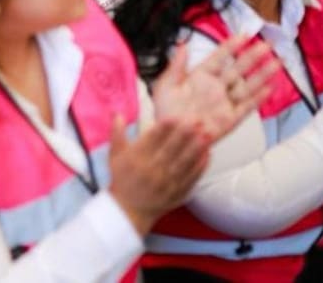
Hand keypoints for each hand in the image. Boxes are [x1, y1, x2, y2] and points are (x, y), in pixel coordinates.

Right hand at [108, 116, 209, 234]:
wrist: (128, 210)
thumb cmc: (122, 179)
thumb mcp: (115, 155)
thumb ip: (117, 133)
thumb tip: (117, 113)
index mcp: (136, 158)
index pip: (152, 139)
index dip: (165, 127)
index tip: (175, 117)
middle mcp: (151, 170)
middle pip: (171, 149)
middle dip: (184, 134)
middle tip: (197, 121)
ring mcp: (166, 183)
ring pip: (184, 162)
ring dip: (196, 148)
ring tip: (206, 135)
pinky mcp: (177, 193)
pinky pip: (191, 178)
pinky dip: (200, 166)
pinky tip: (207, 154)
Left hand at [152, 35, 279, 139]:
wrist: (171, 138)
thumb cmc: (166, 113)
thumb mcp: (165, 86)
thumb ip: (176, 66)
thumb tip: (182, 45)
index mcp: (200, 77)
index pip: (220, 57)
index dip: (231, 46)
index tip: (244, 35)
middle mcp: (216, 88)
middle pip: (239, 68)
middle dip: (254, 56)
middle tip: (268, 44)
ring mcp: (224, 103)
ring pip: (247, 85)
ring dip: (262, 74)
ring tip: (277, 62)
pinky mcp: (230, 119)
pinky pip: (247, 106)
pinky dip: (259, 98)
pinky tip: (270, 88)